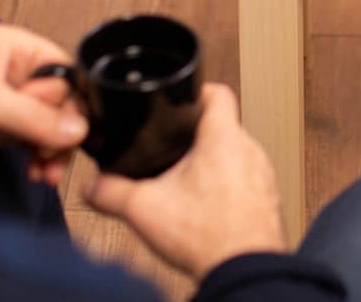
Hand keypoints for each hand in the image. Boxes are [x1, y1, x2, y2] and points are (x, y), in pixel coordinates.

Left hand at [0, 23, 86, 183]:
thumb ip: (36, 116)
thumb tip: (79, 130)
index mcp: (14, 47)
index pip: (63, 72)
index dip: (71, 102)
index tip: (71, 131)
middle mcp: (14, 70)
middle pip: (60, 101)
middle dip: (61, 132)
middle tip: (54, 155)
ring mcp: (6, 100)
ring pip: (48, 124)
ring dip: (51, 149)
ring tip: (45, 172)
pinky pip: (32, 140)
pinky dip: (38, 156)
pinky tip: (37, 172)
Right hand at [86, 84, 286, 280]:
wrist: (243, 270)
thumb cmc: (208, 236)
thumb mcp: (143, 209)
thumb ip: (110, 191)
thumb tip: (93, 184)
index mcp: (223, 138)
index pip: (217, 91)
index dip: (195, 90)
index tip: (179, 97)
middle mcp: (250, 151)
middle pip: (222, 127)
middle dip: (195, 137)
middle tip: (170, 150)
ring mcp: (263, 176)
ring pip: (234, 156)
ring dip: (212, 165)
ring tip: (185, 183)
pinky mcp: (268, 199)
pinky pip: (246, 182)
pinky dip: (226, 189)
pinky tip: (204, 208)